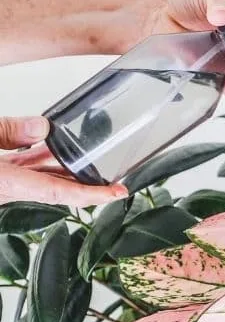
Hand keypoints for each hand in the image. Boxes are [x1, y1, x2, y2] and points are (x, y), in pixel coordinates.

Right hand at [0, 117, 126, 205]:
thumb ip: (8, 131)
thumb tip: (43, 128)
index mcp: (7, 184)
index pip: (60, 192)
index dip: (92, 194)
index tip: (116, 193)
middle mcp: (8, 191)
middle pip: (59, 189)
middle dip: (88, 185)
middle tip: (115, 181)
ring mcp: (5, 186)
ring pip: (43, 179)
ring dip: (67, 169)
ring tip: (92, 162)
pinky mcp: (0, 178)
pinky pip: (27, 171)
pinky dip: (42, 160)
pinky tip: (52, 148)